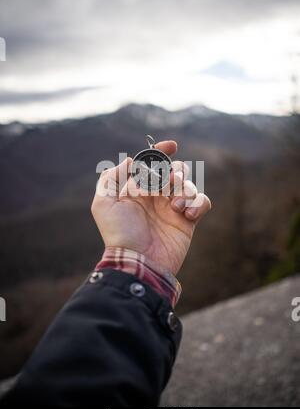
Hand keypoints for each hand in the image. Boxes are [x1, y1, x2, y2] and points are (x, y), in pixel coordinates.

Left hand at [91, 140, 210, 275]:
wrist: (139, 263)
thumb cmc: (120, 234)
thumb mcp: (104, 204)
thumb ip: (112, 178)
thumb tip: (129, 161)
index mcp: (137, 189)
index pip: (151, 164)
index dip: (161, 151)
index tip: (171, 145)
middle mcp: (156, 196)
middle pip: (174, 170)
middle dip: (176, 171)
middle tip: (170, 184)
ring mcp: (173, 208)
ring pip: (189, 184)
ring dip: (186, 189)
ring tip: (176, 206)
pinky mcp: (188, 221)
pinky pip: (202, 201)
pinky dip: (198, 203)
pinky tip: (187, 215)